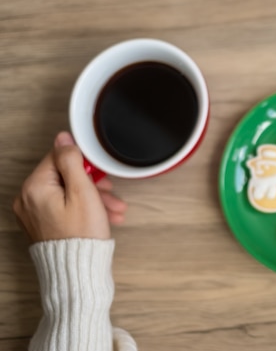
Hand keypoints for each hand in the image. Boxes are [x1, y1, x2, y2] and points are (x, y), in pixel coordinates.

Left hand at [12, 131, 126, 242]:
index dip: (83, 163)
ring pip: (66, 193)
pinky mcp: (42, 224)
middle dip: (91, 183)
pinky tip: (103, 216)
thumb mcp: (82, 191)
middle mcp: (27, 200)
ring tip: (114, 209)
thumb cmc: (82, 235)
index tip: (100, 174)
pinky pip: (63, 207)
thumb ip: (71, 161)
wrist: (78, 271)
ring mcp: (33, 214)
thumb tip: (63, 138)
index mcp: (34, 188)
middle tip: (110, 191)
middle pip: (64, 177)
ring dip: (92, 197)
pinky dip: (83, 208)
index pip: (58, 158)